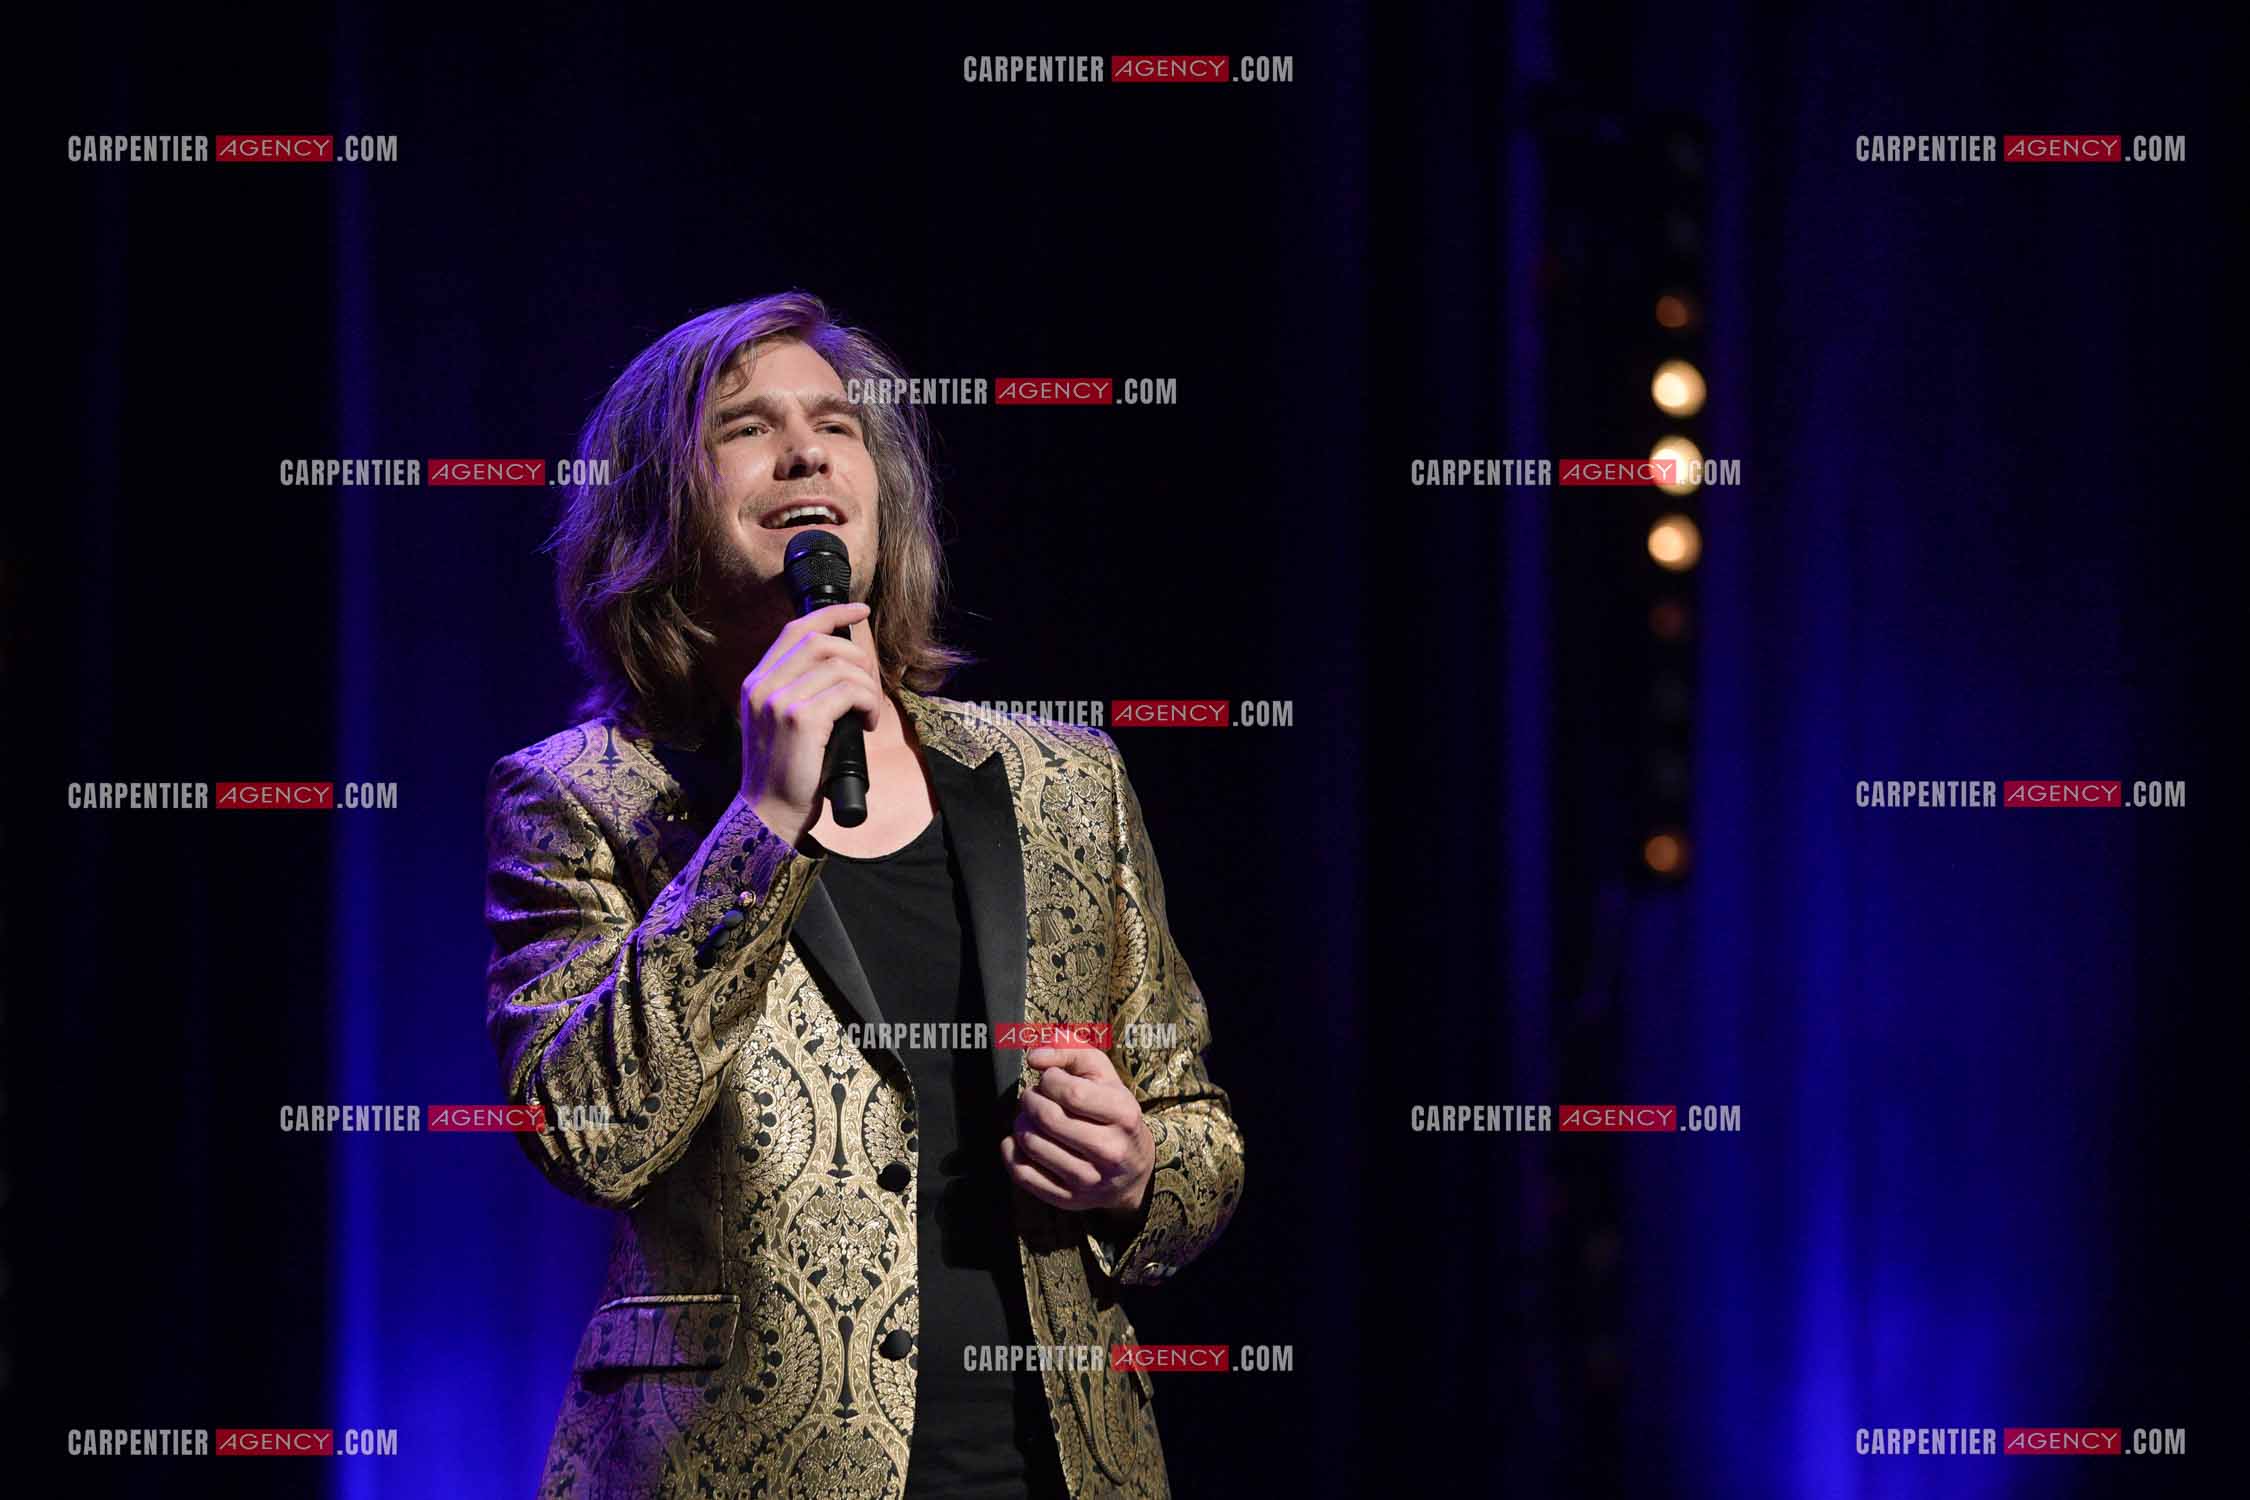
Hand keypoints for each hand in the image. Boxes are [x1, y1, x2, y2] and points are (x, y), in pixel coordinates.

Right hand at [737, 601, 878, 842]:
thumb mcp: (782, 723)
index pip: (796, 630)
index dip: (831, 614)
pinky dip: (869, 703)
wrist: (769, 813)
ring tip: (867, 713)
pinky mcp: (801, 719)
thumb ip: (798, 691)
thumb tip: (844, 665)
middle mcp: (763, 685)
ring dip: (867, 686)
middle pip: (822, 641)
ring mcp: (780, 701)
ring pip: (841, 665)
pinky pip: (850, 691)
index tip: (860, 610)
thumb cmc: (785, 773)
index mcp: (756, 682)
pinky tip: (867, 724)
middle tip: (869, 686)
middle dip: (857, 656)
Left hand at [1001, 1046, 1154, 1217]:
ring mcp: (1089, 1180)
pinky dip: (1011, 1152)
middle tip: (1032, 1096)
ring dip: (1020, 1123)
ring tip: (1029, 1117)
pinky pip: (1023, 1175)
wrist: (1135, 1171)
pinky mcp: (1069, 1200)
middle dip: (1030, 1100)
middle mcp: (1110, 1151)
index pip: (1071, 1093)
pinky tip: (1019, 1141)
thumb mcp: (1105, 1076)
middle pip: (1048, 1119)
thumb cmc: (1113, 1113)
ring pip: (1032, 1145)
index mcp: (1124, 1114)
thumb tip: (1034, 1056)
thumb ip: (1071, 1052)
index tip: (1050, 1080)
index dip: (1049, 1080)